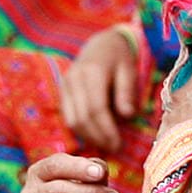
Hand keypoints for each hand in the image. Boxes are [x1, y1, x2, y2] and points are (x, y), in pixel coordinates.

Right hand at [58, 23, 147, 153]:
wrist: (101, 43)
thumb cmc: (119, 57)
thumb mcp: (129, 70)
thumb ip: (126, 92)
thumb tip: (127, 116)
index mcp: (92, 72)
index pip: (96, 108)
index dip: (107, 130)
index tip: (118, 145)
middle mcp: (74, 78)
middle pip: (82, 117)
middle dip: (98, 137)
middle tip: (114, 149)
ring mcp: (65, 84)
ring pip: (72, 119)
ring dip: (88, 136)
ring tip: (105, 144)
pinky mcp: (62, 90)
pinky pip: (68, 115)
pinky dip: (80, 129)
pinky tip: (94, 135)